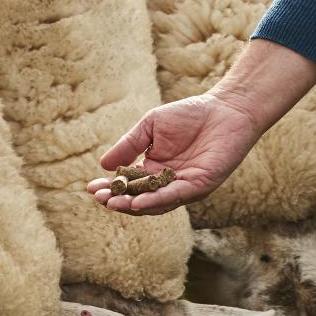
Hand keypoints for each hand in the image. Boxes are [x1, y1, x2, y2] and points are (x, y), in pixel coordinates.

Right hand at [87, 38, 315, 214]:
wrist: (225, 109)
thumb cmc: (190, 114)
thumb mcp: (151, 126)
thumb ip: (129, 145)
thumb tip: (102, 164)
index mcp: (154, 168)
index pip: (128, 182)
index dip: (110, 187)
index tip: (90, 188)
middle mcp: (167, 182)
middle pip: (138, 197)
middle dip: (118, 200)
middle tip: (100, 199)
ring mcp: (183, 187)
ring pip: (154, 203)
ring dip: (133, 205)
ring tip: (113, 203)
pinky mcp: (199, 186)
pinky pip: (174, 197)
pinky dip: (155, 201)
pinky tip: (138, 202)